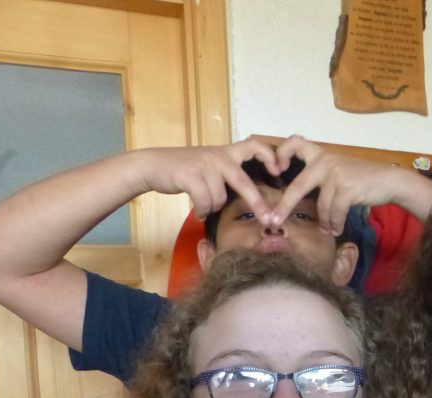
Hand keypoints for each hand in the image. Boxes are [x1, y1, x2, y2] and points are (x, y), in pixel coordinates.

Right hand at [137, 138, 280, 221]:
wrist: (153, 166)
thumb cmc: (184, 170)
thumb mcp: (209, 166)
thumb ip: (227, 175)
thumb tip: (250, 197)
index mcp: (225, 153)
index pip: (253, 145)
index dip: (268, 156)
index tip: (278, 171)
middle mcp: (218, 156)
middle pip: (243, 182)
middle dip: (257, 202)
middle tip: (268, 219)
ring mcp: (204, 164)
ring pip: (220, 198)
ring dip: (211, 206)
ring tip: (202, 202)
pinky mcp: (191, 175)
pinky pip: (205, 202)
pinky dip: (202, 210)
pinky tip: (197, 209)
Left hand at [269, 136, 411, 236]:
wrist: (390, 181)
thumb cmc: (364, 179)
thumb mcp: (340, 171)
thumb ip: (322, 179)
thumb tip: (301, 202)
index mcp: (322, 155)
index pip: (296, 143)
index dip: (282, 153)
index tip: (277, 170)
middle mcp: (326, 161)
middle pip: (298, 185)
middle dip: (285, 205)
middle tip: (274, 220)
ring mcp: (337, 173)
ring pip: (321, 205)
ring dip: (325, 221)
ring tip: (328, 230)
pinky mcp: (347, 187)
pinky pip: (335, 211)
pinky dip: (335, 223)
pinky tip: (337, 229)